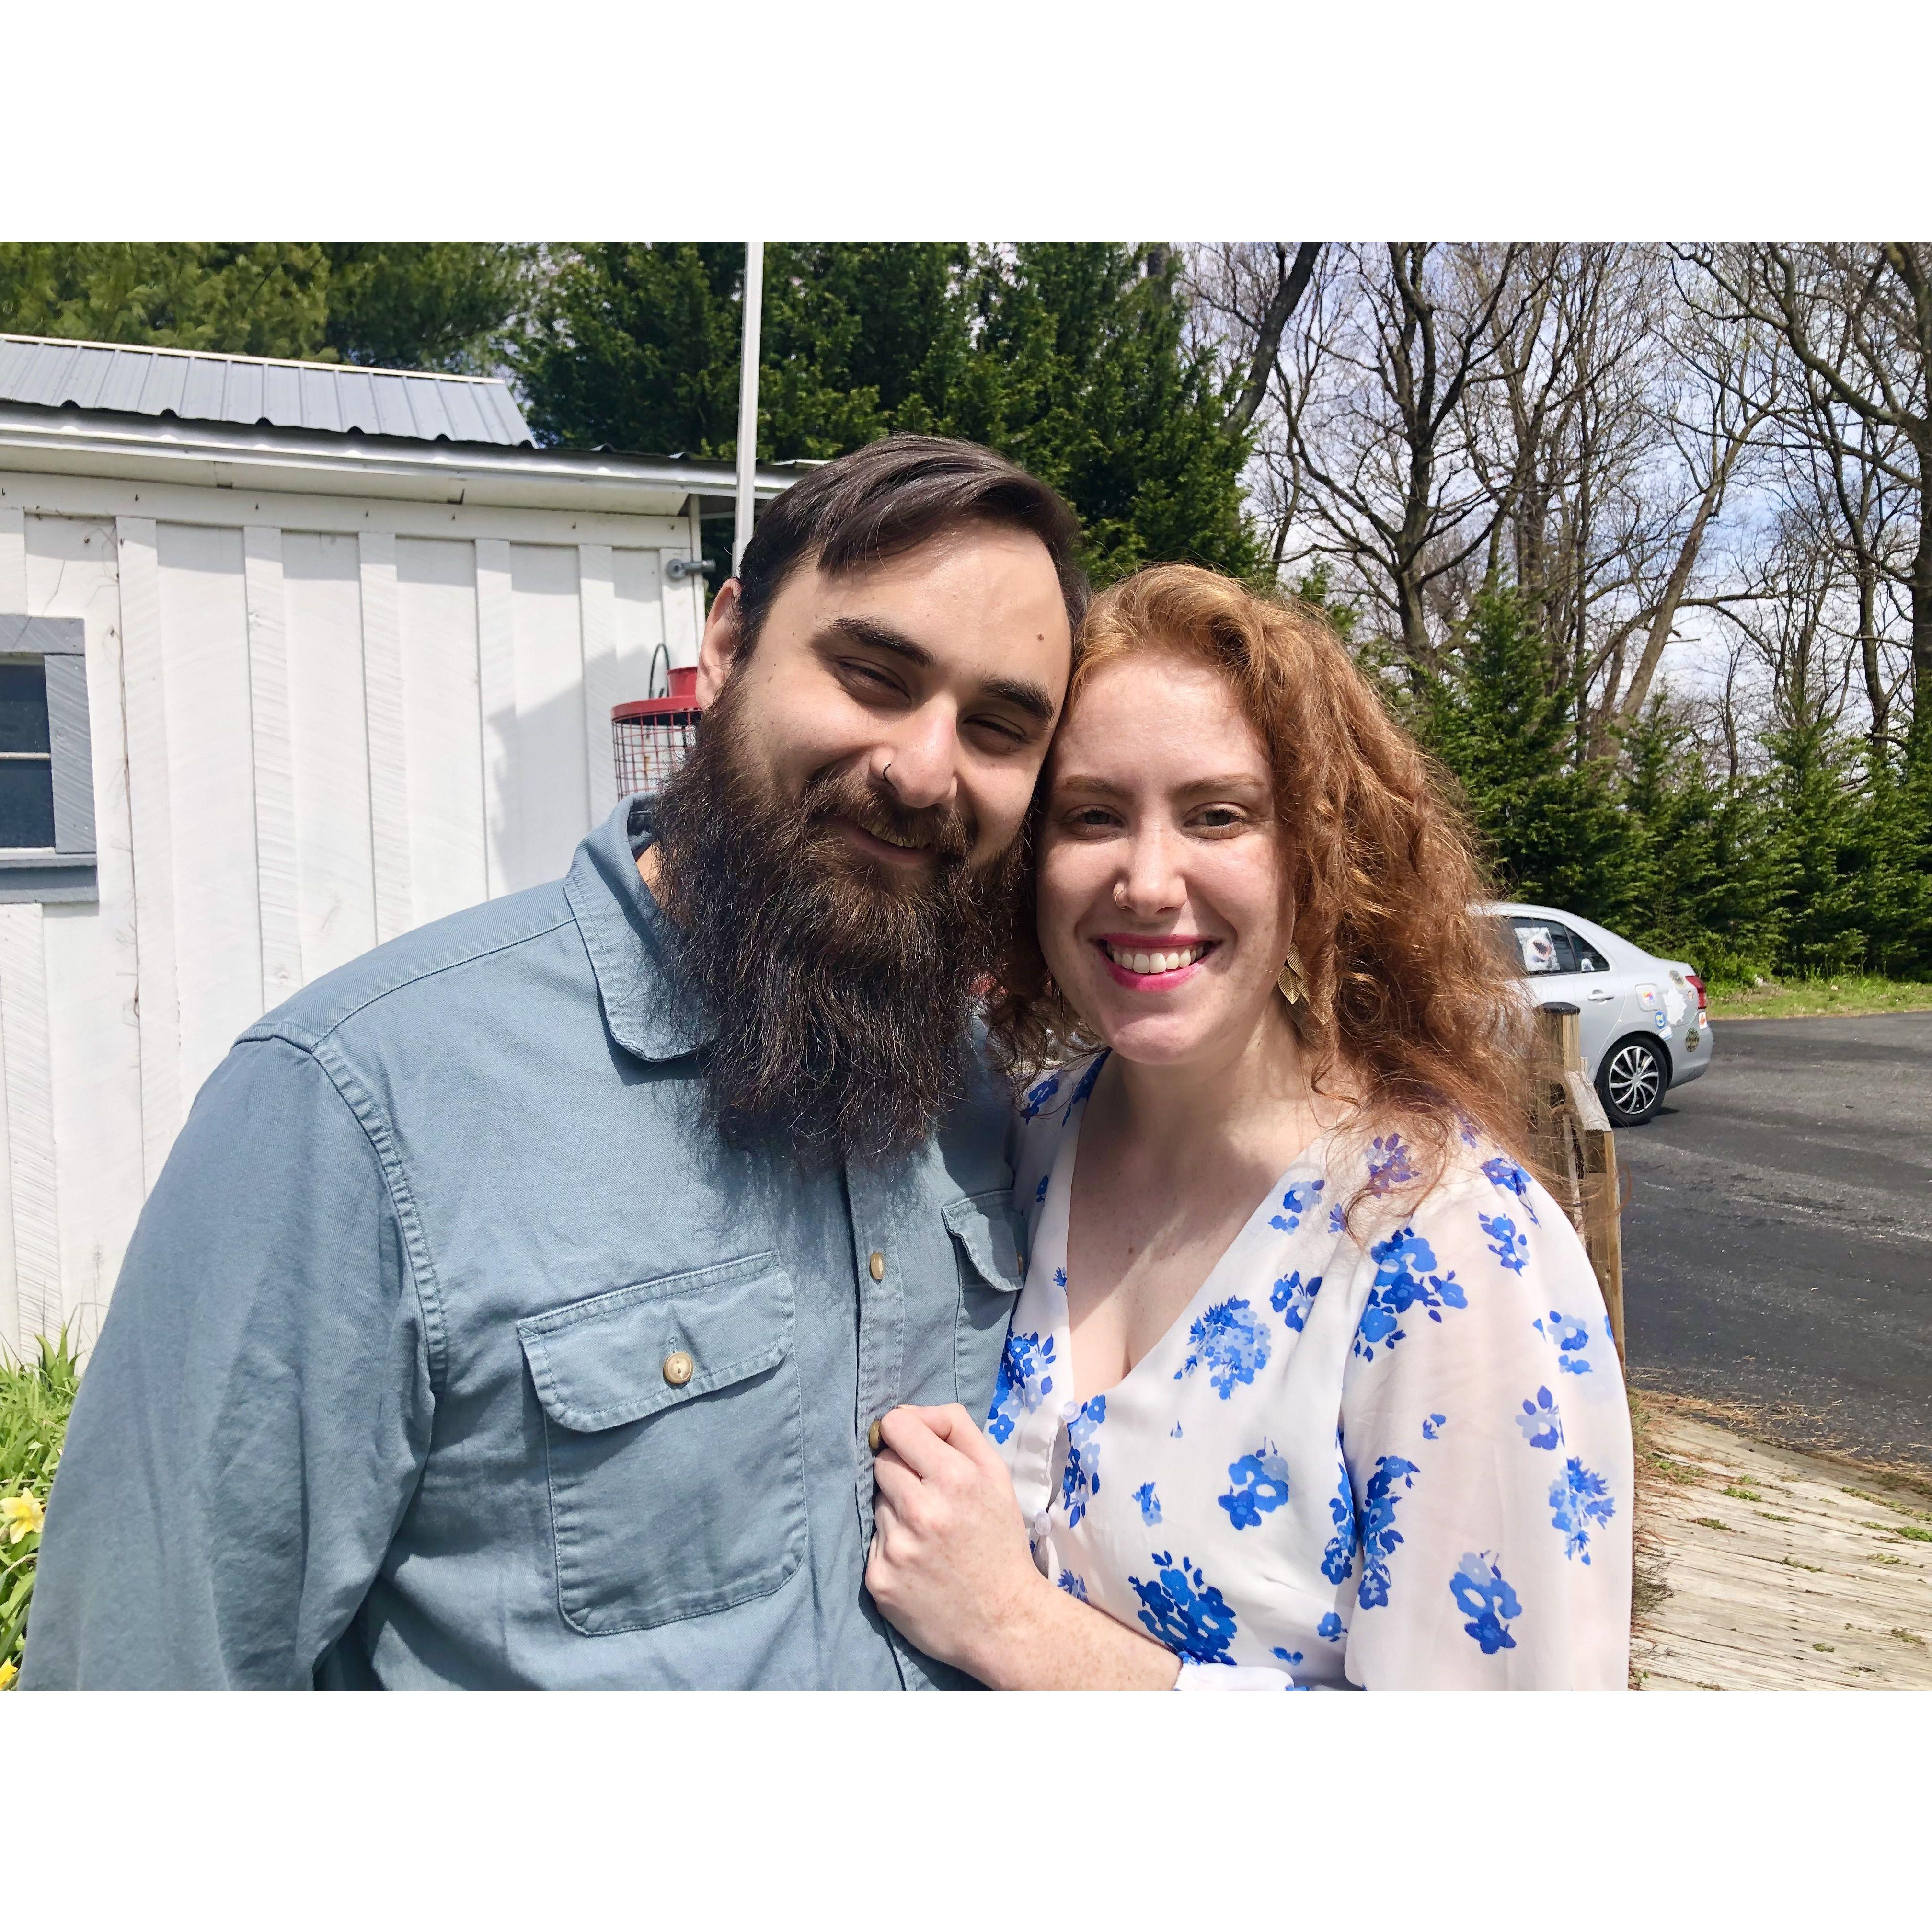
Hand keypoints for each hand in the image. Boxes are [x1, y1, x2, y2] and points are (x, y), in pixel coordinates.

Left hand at [865, 1403, 1046, 1679]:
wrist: (1004, 1621)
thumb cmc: (999, 1540)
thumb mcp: (995, 1473)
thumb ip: (955, 1428)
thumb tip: (909, 1413)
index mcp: (954, 1477)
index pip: (895, 1425)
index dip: (903, 1432)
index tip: (913, 1449)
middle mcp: (921, 1510)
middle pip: (882, 1462)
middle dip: (902, 1474)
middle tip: (930, 1500)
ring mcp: (896, 1547)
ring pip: (877, 1502)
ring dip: (897, 1511)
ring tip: (928, 1536)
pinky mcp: (878, 1579)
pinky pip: (872, 1541)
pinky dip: (891, 1546)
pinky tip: (917, 1562)